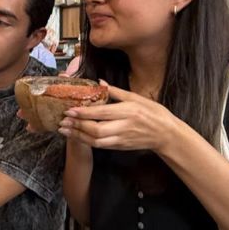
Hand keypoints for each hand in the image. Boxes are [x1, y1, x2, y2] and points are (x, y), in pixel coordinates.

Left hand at [58, 84, 179, 152]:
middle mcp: (124, 126)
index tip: (70, 109)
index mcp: (128, 111)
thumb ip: (117, 92)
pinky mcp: (120, 146)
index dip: (85, 112)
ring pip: (96, 140)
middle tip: (63, 121)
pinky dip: (86, 141)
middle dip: (77, 126)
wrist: (166, 134)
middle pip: (96, 129)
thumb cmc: (153, 113)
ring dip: (78, 135)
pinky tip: (76, 136)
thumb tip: (100, 83)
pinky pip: (100, 145)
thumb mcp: (137, 98)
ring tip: (64, 130)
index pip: (102, 112)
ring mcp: (122, 138)